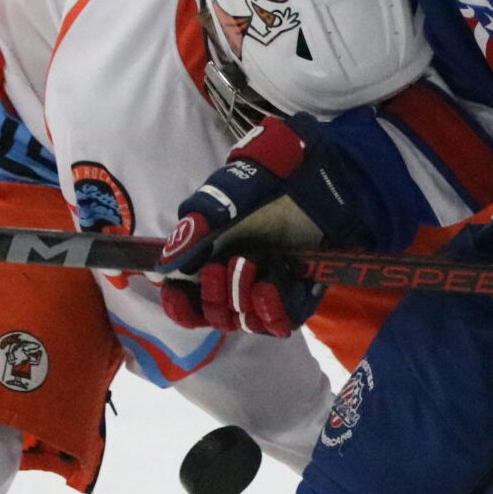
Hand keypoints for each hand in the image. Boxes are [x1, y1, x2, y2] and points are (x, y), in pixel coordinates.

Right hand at [157, 117, 370, 336]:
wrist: (324, 172)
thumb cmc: (273, 176)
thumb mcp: (228, 193)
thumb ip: (197, 225)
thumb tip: (168, 264)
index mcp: (214, 256)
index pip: (188, 299)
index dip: (179, 304)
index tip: (176, 292)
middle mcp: (240, 278)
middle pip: (214, 315)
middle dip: (212, 297)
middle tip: (221, 267)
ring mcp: (270, 287)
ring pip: (244, 321)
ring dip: (240, 298)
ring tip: (251, 263)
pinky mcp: (299, 294)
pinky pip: (280, 321)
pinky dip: (270, 309)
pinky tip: (269, 286)